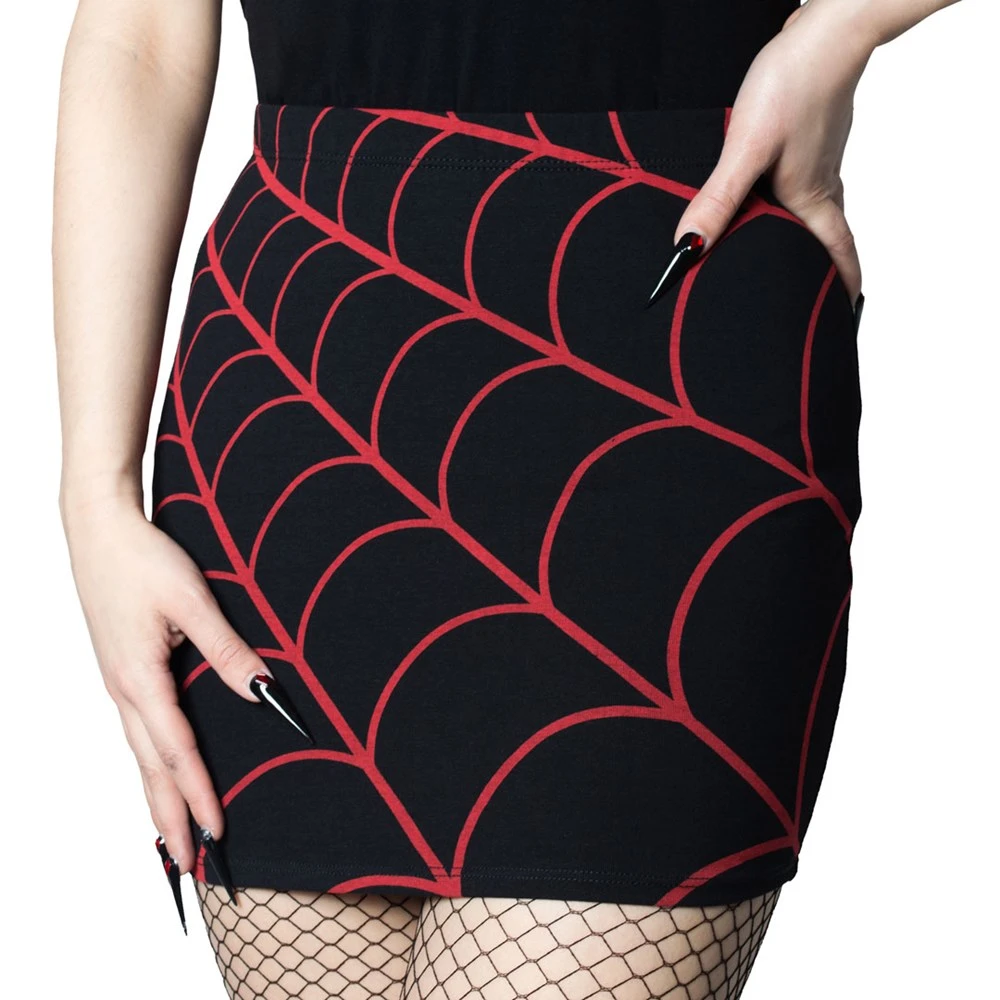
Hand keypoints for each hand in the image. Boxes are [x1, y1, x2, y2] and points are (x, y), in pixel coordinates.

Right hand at [63, 496, 269, 872]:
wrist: (98, 528)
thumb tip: (262, 692)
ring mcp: (119, 683)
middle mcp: (124, 690)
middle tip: (189, 867)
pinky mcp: (122, 672)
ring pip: (140, 755)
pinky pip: (137, 732)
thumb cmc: (142, 559)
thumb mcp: (192, 600)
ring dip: (158, 798)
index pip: (176, 752)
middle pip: (150, 769)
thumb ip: (227, 650)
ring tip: (173, 839)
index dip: (198, 794)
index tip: (217, 833)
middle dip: (170, 819)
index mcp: (140, 679)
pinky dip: (150, 765)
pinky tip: (160, 774)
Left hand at [675, 0, 877, 303]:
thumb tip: (689, 247)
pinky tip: (769, 195)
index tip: (839, 316)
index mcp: (810, 200)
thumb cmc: (793, 85)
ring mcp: (818, 161)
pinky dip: (790, 200)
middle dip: (818, 271)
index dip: (840, 287)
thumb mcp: (746, 149)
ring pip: (813, 211)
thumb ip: (719, 200)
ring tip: (782, 254)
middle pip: (824, 240)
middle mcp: (820, 186)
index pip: (836, 255)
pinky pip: (803, 182)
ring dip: (803, 236)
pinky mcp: (809, 138)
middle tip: (807, 296)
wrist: (825, 30)